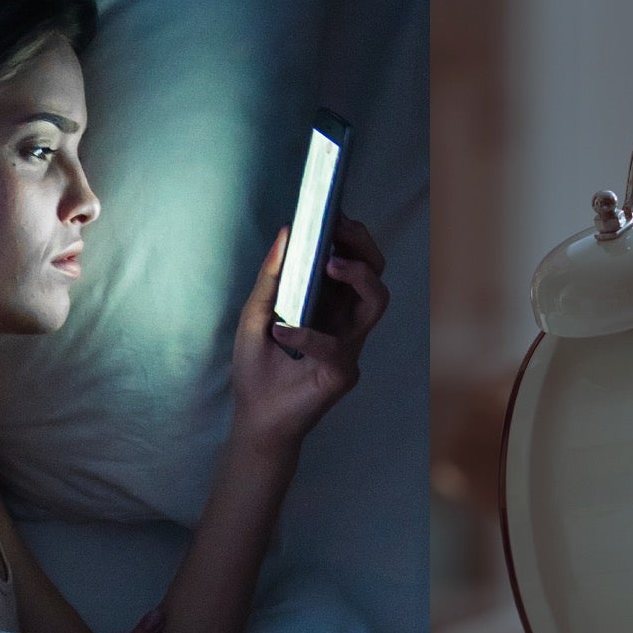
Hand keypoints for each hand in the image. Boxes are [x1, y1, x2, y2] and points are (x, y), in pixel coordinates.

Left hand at [230, 216, 389, 446]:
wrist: (256, 420)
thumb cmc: (258, 370)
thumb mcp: (255, 313)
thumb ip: (271, 276)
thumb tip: (286, 232)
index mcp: (330, 305)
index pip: (355, 261)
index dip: (350, 235)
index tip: (333, 213)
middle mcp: (346, 322)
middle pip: (377, 274)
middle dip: (363, 246)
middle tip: (339, 230)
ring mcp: (350, 346)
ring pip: (377, 302)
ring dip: (357, 277)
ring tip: (329, 264)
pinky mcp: (344, 373)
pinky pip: (334, 346)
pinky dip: (307, 335)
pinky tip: (281, 331)